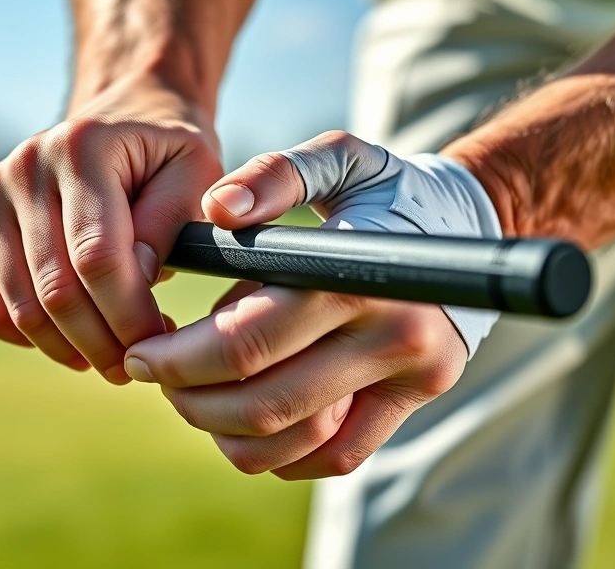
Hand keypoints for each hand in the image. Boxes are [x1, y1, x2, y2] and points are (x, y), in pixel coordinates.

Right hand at [0, 74, 221, 383]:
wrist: (124, 116)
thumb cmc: (168, 155)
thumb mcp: (195, 174)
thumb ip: (169, 223)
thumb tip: (136, 279)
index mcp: (82, 147)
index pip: (97, 257)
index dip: (129, 315)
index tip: (163, 343)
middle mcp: (25, 166)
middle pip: (56, 289)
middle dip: (103, 343)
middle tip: (140, 364)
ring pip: (22, 308)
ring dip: (70, 350)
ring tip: (115, 357)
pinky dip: (33, 339)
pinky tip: (75, 343)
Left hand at [124, 131, 499, 478]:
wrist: (471, 228)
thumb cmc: (386, 191)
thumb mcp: (337, 159)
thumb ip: (274, 174)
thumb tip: (217, 210)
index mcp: (358, 275)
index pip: (249, 340)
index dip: (180, 358)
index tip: (143, 356)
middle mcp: (393, 334)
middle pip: (267, 401)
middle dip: (192, 399)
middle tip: (158, 378)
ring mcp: (410, 377)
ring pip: (298, 441)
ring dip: (228, 434)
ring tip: (196, 403)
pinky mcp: (415, 401)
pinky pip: (339, 457)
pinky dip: (282, 455)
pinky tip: (247, 427)